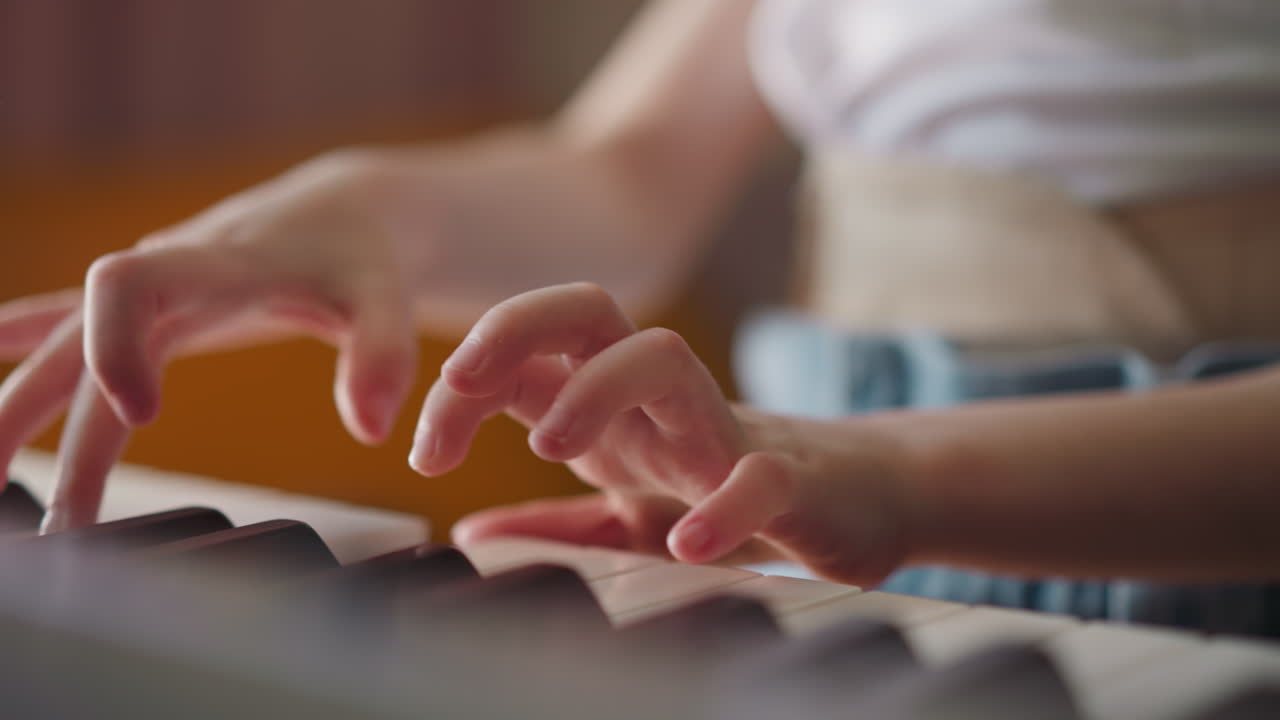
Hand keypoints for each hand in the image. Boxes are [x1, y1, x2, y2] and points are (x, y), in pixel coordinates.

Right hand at [0, 150, 427, 530]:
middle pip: (72, 335)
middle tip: (10, 496)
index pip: (128, 284)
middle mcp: (162, 275)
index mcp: (213, 263)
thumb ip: (382, 356)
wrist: (340, 217)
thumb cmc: (360, 258)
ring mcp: (150, 296)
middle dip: (31, 411)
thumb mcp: (384, 300)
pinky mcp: (152, 314)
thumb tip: (373, 426)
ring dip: (24, 417)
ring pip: (66, 353)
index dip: (113, 342)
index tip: (139, 415)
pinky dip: (25, 352)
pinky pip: (73, 332)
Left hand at [410, 283, 918, 585]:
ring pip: (662, 360)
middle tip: (461, 376)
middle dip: (517, 324)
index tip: (423, 449)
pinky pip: (757, 476)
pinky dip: (723, 506)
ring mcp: (724, 433)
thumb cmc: (733, 495)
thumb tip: (468, 534)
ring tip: (554, 447)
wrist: (858, 503)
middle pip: (588, 314)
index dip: (463, 382)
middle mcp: (660, 404)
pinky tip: (687, 543)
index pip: (530, 354)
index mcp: (616, 410)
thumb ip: (554, 524)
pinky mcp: (790, 481)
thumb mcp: (626, 512)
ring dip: (597, 389)